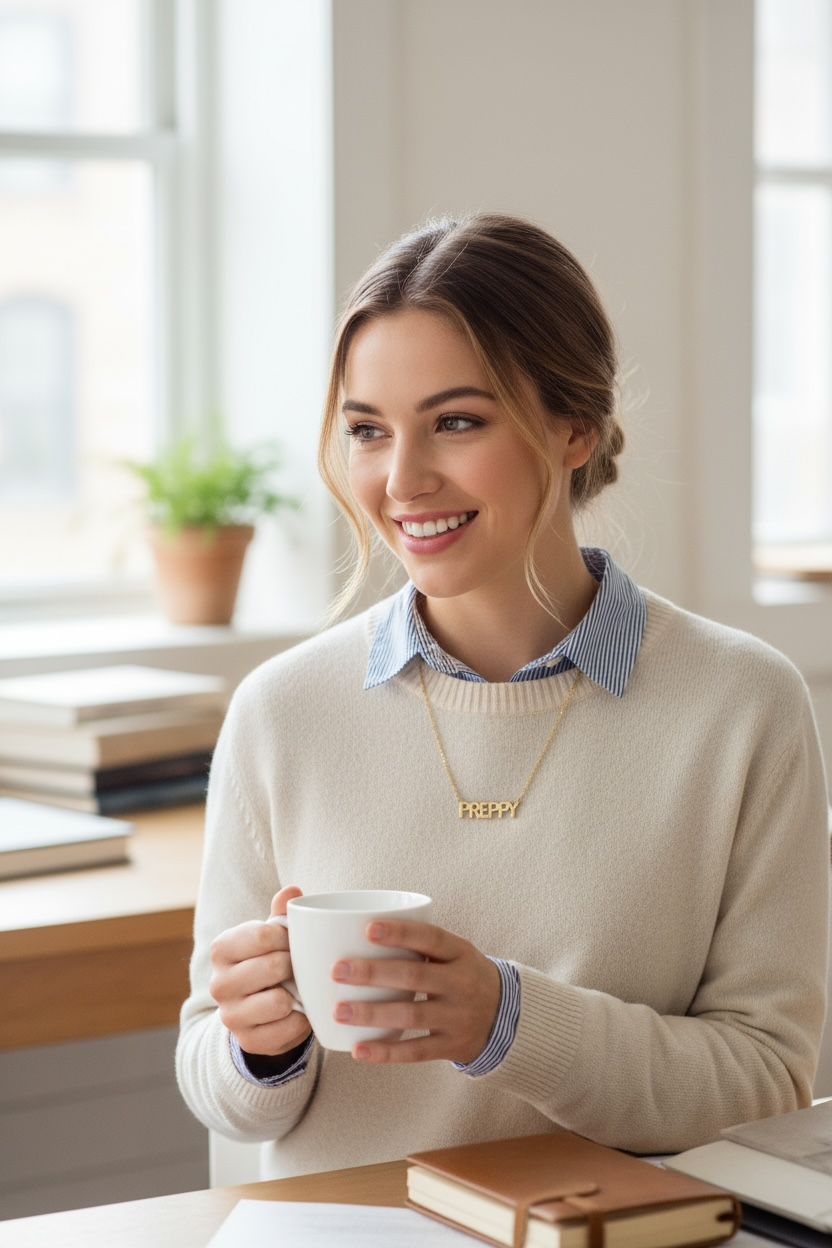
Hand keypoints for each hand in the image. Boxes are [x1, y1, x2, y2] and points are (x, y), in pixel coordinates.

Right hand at [208, 885, 312, 1055]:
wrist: (257, 1010)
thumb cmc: (267, 961)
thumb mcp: (272, 936)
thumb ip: (281, 913)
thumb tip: (292, 891)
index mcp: (222, 949)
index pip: (264, 934)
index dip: (289, 936)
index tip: (295, 940)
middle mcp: (219, 983)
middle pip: (273, 966)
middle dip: (295, 965)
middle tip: (299, 966)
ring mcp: (230, 1015)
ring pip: (279, 1001)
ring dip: (297, 994)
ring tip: (297, 988)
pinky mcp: (247, 1041)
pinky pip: (287, 1028)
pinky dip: (300, 1020)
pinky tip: (297, 1012)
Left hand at [330, 920, 500, 1064]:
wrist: (507, 1016)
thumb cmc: (463, 975)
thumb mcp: (455, 953)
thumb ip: (420, 944)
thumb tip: (358, 932)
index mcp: (460, 953)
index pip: (430, 937)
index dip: (400, 932)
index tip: (367, 929)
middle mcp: (462, 983)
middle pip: (414, 976)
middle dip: (373, 973)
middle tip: (338, 970)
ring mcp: (458, 1017)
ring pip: (411, 1015)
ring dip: (372, 1013)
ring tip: (339, 1011)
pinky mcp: (452, 1046)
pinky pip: (416, 1051)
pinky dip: (386, 1052)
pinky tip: (358, 1050)